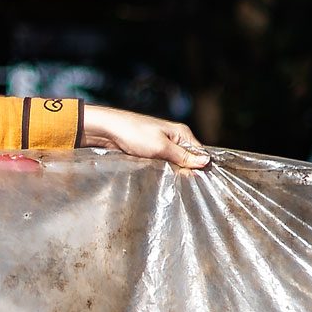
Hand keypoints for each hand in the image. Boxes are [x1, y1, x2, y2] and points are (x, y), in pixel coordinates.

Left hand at [81, 104, 210, 169]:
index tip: (198, 180)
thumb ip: (183, 156)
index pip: (200, 153)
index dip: (200, 167)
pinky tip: (162, 176)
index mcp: (181, 133)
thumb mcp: (161, 147)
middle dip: (187, 170)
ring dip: (174, 171)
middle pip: (189, 159)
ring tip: (173, 180)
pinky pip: (165, 163)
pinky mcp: (152, 150)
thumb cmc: (133, 134)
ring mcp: (163, 144)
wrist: (105, 130)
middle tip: (184, 182)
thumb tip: (206, 162)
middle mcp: (175, 138)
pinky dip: (164, 170)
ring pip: (176, 162)